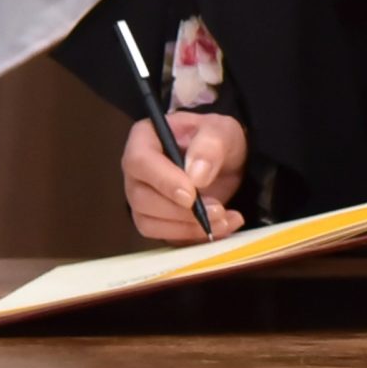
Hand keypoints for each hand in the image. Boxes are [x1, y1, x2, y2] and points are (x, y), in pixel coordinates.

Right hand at [120, 111, 247, 243]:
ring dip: (189, 228)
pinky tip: (222, 227)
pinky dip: (194, 237)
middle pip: (142, 198)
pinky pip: (166, 237)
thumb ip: (210, 146)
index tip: (191, 195)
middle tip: (217, 210)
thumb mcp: (222, 131)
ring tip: (224, 220)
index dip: (163, 181)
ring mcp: (143, 198)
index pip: (140, 161)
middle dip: (181, 211)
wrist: (228, 162)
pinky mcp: (156, 221)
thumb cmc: (217, 139)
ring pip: (150, 223)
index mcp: (145, 138)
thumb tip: (196, 176)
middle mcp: (137, 171)